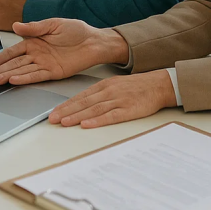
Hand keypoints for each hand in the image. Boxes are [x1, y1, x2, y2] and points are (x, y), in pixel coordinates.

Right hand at [0, 18, 126, 84]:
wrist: (94, 41)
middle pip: (14, 63)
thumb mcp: (53, 24)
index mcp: (33, 42)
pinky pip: (36, 75)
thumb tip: (17, 25)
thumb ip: (34, 27)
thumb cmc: (76, 30)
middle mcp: (36, 55)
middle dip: (0, 70)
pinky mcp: (54, 72)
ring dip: (9, 75)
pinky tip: (14, 80)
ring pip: (22, 71)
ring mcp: (44, 64)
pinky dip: (25, 78)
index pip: (12, 52)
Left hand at [47, 70, 176, 127]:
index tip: (53, 112)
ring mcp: (118, 100)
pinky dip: (97, 120)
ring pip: (93, 109)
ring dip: (77, 116)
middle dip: (66, 111)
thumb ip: (99, 94)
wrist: (158, 85)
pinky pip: (110, 116)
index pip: (80, 96)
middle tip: (52, 119)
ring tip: (64, 122)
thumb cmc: (136, 86)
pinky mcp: (128, 110)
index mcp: (103, 86)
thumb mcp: (114, 85)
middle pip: (83, 103)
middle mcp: (107, 92)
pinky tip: (87, 124)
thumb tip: (81, 104)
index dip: (65, 105)